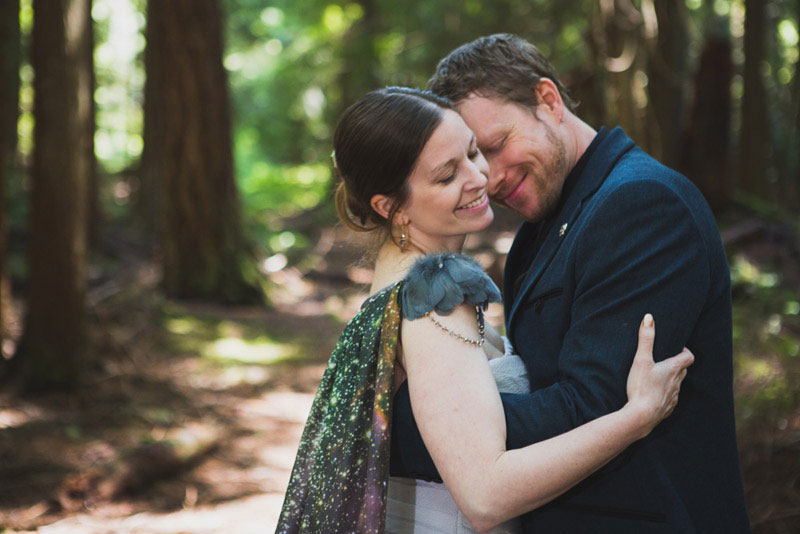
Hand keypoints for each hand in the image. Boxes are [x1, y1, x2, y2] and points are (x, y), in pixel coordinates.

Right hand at [624, 314, 693, 435]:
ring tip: (656, 377)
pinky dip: (664, 395)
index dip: (685, 351)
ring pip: (677, 385)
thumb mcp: (641, 360)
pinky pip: (669, 400)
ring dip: (670, 380)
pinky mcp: (666, 409)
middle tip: (664, 360)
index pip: (689, 357)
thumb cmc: (641, 386)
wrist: (641, 416)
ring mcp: (673, 398)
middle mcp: (677, 383)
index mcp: (674, 369)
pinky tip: (653, 395)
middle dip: (677, 364)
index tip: (676, 348)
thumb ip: (646, 338)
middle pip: (683, 371)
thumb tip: (649, 317)